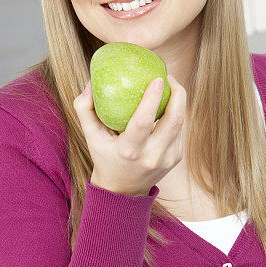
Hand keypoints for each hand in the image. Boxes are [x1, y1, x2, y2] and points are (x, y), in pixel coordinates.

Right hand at [73, 74, 185, 196]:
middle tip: (168, 76)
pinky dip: (176, 114)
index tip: (158, 78)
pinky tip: (170, 102)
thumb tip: (90, 83)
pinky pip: (180, 131)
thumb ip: (84, 109)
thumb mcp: (90, 136)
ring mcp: (167, 159)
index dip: (153, 99)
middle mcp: (151, 157)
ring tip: (171, 85)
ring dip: (179, 101)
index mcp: (129, 151)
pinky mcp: (175, 158)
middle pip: (174, 121)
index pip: (144, 122)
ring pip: (180, 124)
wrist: (122, 190)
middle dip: (178, 94)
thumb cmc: (105, 157)